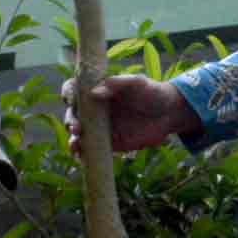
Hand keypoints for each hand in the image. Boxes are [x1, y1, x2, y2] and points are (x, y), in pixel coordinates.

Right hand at [79, 75, 199, 154]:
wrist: (169, 114)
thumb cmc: (152, 93)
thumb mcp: (138, 83)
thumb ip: (118, 83)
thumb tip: (94, 92)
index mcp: (99, 90)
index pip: (75, 90)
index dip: (69, 94)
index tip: (70, 100)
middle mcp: (95, 109)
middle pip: (73, 113)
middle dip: (70, 120)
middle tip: (77, 127)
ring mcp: (100, 127)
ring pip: (78, 133)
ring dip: (73, 139)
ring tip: (76, 143)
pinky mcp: (108, 142)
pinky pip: (90, 148)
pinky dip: (82, 152)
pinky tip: (80, 155)